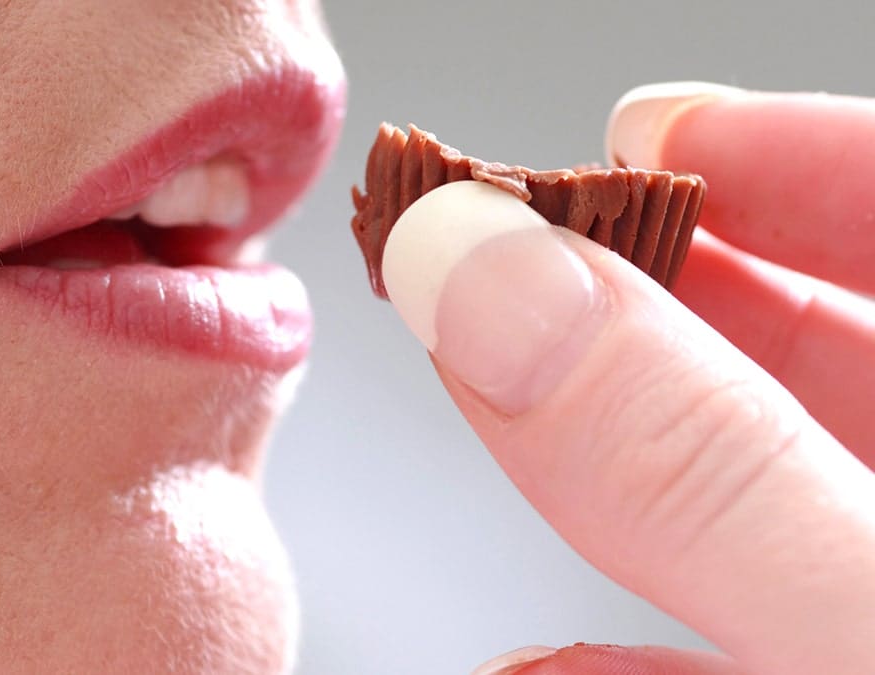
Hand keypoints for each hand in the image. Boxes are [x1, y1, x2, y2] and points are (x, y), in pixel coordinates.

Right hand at [380, 82, 874, 674]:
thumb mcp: (869, 630)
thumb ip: (701, 462)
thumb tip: (489, 279)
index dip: (794, 152)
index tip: (644, 130)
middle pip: (820, 359)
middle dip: (655, 304)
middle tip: (517, 270)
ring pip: (754, 514)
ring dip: (603, 483)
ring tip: (491, 431)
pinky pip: (733, 658)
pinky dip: (621, 654)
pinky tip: (532, 663)